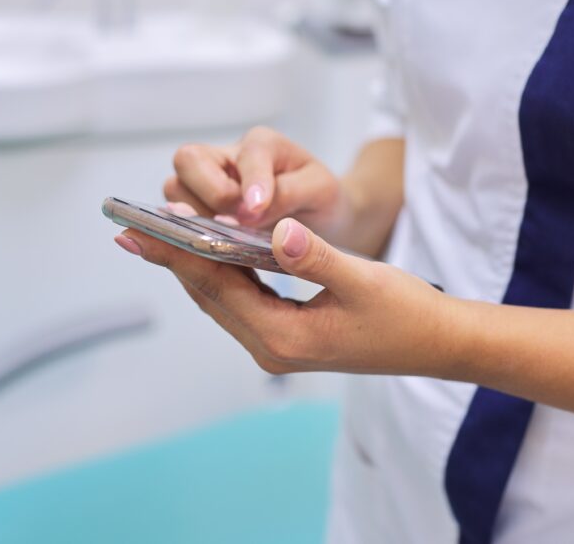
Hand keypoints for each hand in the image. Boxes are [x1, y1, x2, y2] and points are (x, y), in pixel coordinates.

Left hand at [113, 218, 461, 375]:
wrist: (439, 344)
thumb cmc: (408, 313)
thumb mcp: (364, 281)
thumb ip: (317, 256)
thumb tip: (280, 230)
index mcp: (284, 337)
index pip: (216, 287)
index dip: (177, 254)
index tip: (141, 230)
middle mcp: (273, 348)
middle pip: (209, 296)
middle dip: (173, 259)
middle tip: (135, 226)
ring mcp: (280, 346)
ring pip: (222, 299)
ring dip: (194, 266)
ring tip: (161, 234)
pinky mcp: (290, 337)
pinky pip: (242, 301)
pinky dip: (222, 274)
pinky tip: (210, 252)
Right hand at [164, 126, 348, 235]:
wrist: (319, 218)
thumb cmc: (320, 198)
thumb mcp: (319, 191)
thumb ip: (289, 193)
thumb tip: (250, 210)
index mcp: (262, 145)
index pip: (247, 155)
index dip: (250, 182)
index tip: (256, 210)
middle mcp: (226, 158)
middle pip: (187, 160)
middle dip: (209, 194)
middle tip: (236, 224)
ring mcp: (206, 183)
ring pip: (175, 190)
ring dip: (197, 217)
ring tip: (228, 240)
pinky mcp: (198, 210)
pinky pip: (178, 219)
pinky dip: (193, 236)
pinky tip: (217, 255)